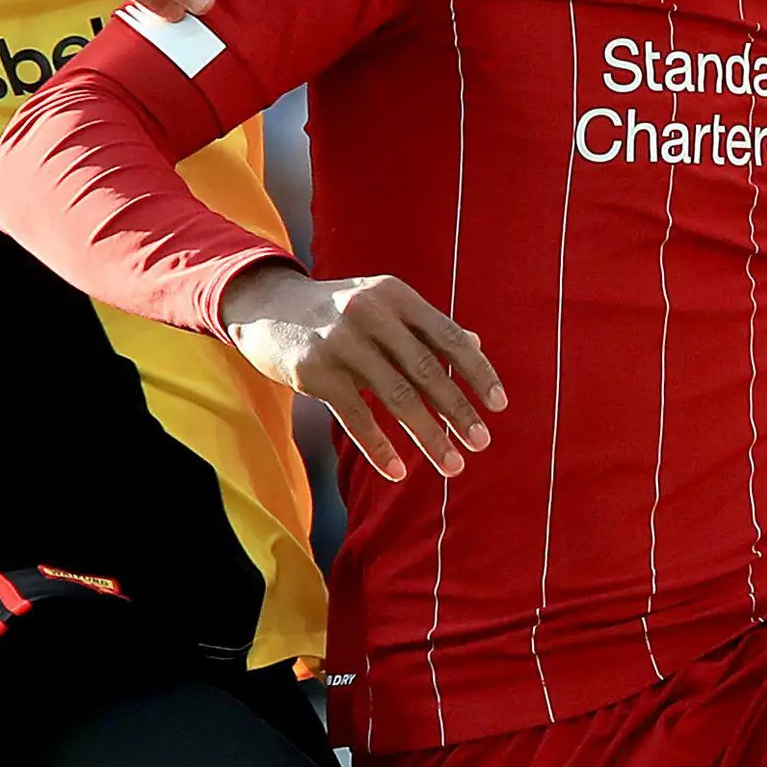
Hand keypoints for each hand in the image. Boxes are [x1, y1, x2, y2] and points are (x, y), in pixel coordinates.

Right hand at [217, 259, 504, 480]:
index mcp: (395, 295)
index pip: (449, 336)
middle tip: (481, 444)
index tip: (499, 406)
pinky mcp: (314, 371)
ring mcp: (341, 341)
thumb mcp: (381, 305)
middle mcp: (371, 312)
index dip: (477, 372)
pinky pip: (356, 416)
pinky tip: (398, 472)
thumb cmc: (337, 312)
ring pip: (396, 397)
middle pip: (426, 370)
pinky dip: (379, 447)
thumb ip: (424, 326)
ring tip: (453, 465)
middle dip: (458, 411)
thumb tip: (475, 345)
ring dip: (429, 436)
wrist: (266, 308)